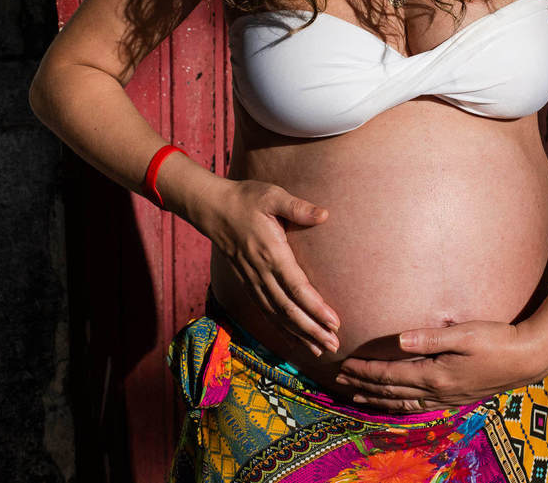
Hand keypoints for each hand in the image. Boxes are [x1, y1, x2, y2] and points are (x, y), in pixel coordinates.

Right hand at [193, 178, 340, 355]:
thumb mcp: (273, 196)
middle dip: (311, 330)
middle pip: (288, 309)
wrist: (213, 208)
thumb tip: (324, 215)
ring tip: (320, 350)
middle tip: (334, 345)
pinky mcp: (247, 283)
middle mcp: (260, 273)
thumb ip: (298, 208)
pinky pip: (265, 312)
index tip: (334, 321)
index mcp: (271, 253)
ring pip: (277, 316)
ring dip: (299, 334)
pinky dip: (281, 329)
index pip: (296, 287)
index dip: (315, 307)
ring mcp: (252, 281)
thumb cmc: (246, 199)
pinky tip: (295, 340)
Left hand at [334, 321, 547, 412]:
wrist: (527, 359)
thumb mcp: (463, 333)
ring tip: (358, 397)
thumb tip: (399, 340)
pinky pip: (420, 407)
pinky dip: (400, 407)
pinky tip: (395, 404)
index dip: (366, 370)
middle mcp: (438, 392)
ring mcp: (447, 399)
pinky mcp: (456, 399)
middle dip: (364, 385)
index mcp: (436, 374)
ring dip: (378, 399)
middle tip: (341, 379)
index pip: (391, 374)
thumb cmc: (496, 340)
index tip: (346, 364)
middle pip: (392, 391)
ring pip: (403, 403)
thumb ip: (429, 338)